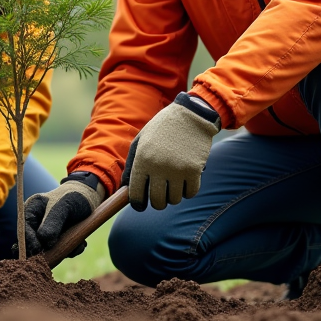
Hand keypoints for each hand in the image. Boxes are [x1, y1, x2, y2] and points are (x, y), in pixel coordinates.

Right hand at [23, 176, 104, 256]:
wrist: (91, 198)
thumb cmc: (74, 197)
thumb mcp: (64, 206)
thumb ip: (53, 222)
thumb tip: (44, 242)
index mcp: (31, 211)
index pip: (23, 229)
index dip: (28, 241)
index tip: (37, 249)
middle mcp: (36, 224)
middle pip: (32, 244)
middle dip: (45, 251)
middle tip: (56, 254)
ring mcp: (47, 234)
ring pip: (48, 251)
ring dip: (63, 251)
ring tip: (78, 243)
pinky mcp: (58, 241)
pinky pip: (61, 252)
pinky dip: (71, 250)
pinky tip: (81, 242)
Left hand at [121, 94, 218, 210]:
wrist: (190, 115)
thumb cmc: (162, 129)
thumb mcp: (141, 140)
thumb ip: (132, 164)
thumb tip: (126, 188)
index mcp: (142, 160)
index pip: (136, 194)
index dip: (138, 204)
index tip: (141, 205)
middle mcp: (158, 167)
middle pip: (157, 201)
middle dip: (158, 202)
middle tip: (160, 195)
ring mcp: (177, 169)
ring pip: (174, 200)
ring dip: (173, 196)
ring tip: (173, 184)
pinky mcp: (194, 170)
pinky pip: (190, 193)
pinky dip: (188, 191)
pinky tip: (186, 182)